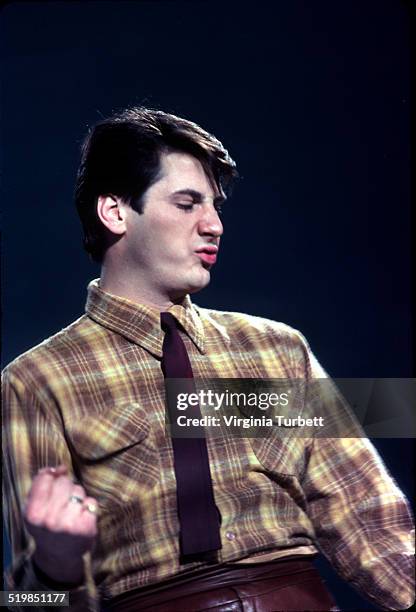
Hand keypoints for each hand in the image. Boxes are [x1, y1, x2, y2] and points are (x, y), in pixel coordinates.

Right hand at [24, 465, 97, 584]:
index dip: (52, 478)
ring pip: (79, 490)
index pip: (45, 478)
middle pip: (64, 482)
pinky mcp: (86, 527)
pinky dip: (89, 507)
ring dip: (78, 497)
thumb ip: (41, 484)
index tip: (53, 488)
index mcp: (33, 513)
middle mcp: (49, 519)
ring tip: (71, 512)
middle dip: (66, 488)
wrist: (58, 556)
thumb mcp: (34, 507)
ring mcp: (69, 524)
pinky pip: (92, 502)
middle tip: (63, 504)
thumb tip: (60, 468)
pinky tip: (82, 518)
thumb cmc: (46, 525)